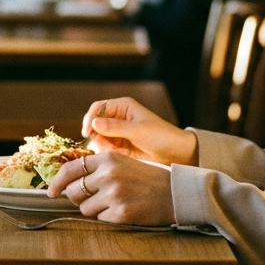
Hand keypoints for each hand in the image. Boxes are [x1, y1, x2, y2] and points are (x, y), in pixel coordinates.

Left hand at [46, 151, 174, 224]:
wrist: (174, 193)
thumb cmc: (147, 177)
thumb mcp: (122, 162)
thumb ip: (98, 167)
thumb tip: (70, 179)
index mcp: (107, 158)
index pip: (70, 169)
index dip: (57, 182)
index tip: (51, 191)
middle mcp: (108, 174)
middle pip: (73, 191)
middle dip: (78, 197)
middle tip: (92, 198)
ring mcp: (114, 194)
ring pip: (84, 208)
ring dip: (94, 208)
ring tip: (113, 202)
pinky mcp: (120, 213)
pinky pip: (100, 219)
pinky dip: (108, 217)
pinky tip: (122, 209)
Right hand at [82, 96, 197, 165]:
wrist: (177, 154)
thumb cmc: (162, 136)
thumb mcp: (139, 130)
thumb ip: (116, 127)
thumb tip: (94, 123)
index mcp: (123, 107)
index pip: (98, 108)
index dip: (90, 119)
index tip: (88, 133)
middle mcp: (118, 118)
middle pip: (95, 124)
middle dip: (95, 135)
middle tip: (101, 146)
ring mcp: (118, 133)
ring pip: (98, 138)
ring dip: (100, 145)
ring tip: (111, 152)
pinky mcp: (119, 147)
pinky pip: (105, 149)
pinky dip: (105, 153)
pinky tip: (115, 157)